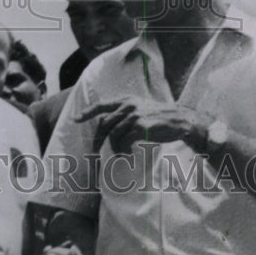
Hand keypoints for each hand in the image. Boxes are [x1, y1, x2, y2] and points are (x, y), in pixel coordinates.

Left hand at [76, 101, 212, 154]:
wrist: (179, 120)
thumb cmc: (159, 117)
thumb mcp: (140, 108)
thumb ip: (124, 113)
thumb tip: (106, 123)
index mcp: (126, 100)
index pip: (102, 104)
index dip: (88, 112)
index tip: (76, 119)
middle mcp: (128, 105)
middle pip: (104, 123)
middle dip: (98, 139)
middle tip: (95, 151)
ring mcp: (134, 115)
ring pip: (113, 134)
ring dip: (114, 148)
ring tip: (121, 154)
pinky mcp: (141, 126)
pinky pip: (124, 141)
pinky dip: (123, 150)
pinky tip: (128, 154)